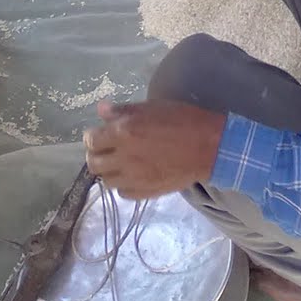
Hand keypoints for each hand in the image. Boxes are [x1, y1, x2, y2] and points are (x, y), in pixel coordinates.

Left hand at [84, 99, 225, 199]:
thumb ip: (123, 111)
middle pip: (93, 163)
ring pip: (106, 181)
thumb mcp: (152, 108)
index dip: (93, 136)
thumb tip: (101, 109)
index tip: (99, 134)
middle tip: (106, 149)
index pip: (92, 140)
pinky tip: (133, 174)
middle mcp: (124, 157)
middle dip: (96, 154)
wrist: (208, 147)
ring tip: (120, 162)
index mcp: (124, 132)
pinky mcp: (145, 193)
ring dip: (109, 170)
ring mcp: (133, 178)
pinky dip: (123, 184)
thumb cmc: (182, 119)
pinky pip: (123, 193)